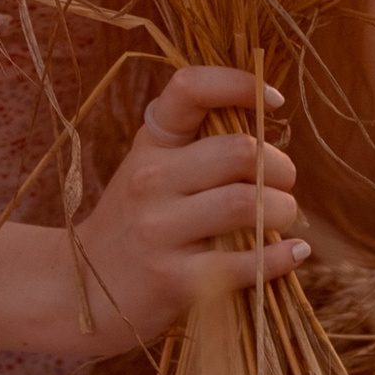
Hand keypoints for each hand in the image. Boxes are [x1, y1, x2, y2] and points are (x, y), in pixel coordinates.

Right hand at [65, 67, 306, 349]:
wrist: (81, 291)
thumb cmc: (134, 223)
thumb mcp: (150, 170)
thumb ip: (197, 146)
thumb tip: (271, 134)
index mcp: (151, 143)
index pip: (191, 89)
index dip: (240, 83)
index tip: (274, 102)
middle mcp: (150, 179)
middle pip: (240, 151)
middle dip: (281, 167)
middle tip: (283, 183)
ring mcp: (159, 230)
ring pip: (246, 203)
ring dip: (283, 210)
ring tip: (283, 218)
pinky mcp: (174, 280)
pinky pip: (245, 263)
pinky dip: (281, 257)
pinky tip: (293, 252)